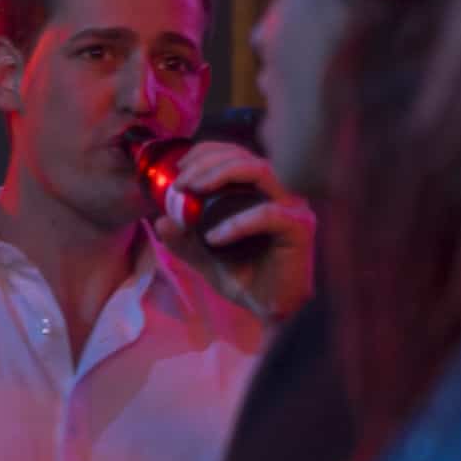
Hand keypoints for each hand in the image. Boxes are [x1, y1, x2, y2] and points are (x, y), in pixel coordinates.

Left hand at [154, 141, 317, 322]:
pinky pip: (268, 214)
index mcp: (260, 190)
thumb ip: (183, 238)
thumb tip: (160, 220)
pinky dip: (237, 222)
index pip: (235, 154)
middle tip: (179, 183)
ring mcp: (293, 206)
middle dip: (207, 163)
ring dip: (222, 175)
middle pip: (245, 157)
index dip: (206, 152)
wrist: (268, 308)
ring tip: (193, 192)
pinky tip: (213, 238)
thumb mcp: (203, 255)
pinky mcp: (300, 227)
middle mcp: (280, 192)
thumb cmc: (243, 276)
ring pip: (260, 171)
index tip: (178, 167)